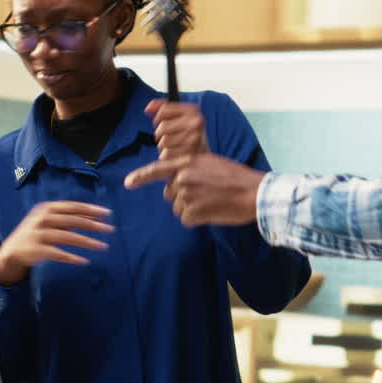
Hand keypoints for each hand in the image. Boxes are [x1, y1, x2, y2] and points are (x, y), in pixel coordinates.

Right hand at [0, 201, 112, 284]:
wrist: (11, 251)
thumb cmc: (37, 233)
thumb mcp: (51, 221)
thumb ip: (70, 219)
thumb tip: (97, 218)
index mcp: (47, 208)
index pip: (73, 207)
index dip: (91, 209)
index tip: (108, 213)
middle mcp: (42, 219)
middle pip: (72, 220)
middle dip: (93, 225)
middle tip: (110, 230)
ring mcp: (38, 234)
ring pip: (67, 237)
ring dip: (87, 241)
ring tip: (103, 246)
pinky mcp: (36, 250)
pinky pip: (58, 253)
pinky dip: (72, 258)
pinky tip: (84, 261)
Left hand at [124, 153, 265, 226]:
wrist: (254, 193)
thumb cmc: (236, 177)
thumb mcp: (211, 163)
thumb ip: (191, 168)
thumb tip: (177, 179)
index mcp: (187, 162)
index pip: (156, 170)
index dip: (140, 177)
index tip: (127, 183)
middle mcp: (182, 177)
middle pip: (170, 193)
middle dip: (183, 196)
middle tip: (206, 194)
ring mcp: (186, 195)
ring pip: (178, 208)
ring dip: (191, 209)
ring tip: (212, 202)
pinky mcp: (192, 212)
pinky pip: (186, 219)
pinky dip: (197, 219)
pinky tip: (212, 212)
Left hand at [145, 98, 207, 159]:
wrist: (201, 155)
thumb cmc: (186, 135)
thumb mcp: (177, 117)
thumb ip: (161, 108)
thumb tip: (147, 109)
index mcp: (193, 110)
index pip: (162, 111)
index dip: (158, 119)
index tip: (166, 123)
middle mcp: (196, 123)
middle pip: (162, 127)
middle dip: (161, 134)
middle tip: (171, 137)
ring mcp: (194, 139)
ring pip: (163, 142)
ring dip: (164, 146)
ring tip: (174, 146)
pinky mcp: (189, 155)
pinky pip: (166, 154)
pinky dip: (167, 156)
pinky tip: (176, 154)